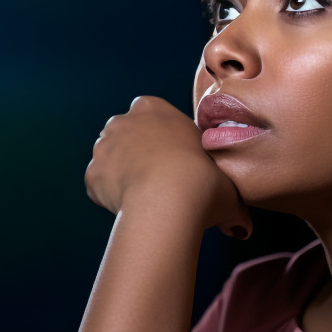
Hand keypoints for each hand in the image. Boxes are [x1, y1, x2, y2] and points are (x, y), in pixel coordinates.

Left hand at [85, 96, 251, 238]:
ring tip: (147, 199)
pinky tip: (133, 208)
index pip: (153, 118)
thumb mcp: (225, 179)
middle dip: (139, 156)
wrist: (169, 201)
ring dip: (124, 177)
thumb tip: (240, 224)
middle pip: (128, 137)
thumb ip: (226, 190)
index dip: (164, 142)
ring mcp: (103, 147)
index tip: (177, 161)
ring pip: (112, 162)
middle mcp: (123, 121)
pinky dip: (113, 199)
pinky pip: (101, 187)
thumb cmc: (203, 181)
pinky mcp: (91, 175)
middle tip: (160, 182)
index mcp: (153, 107)